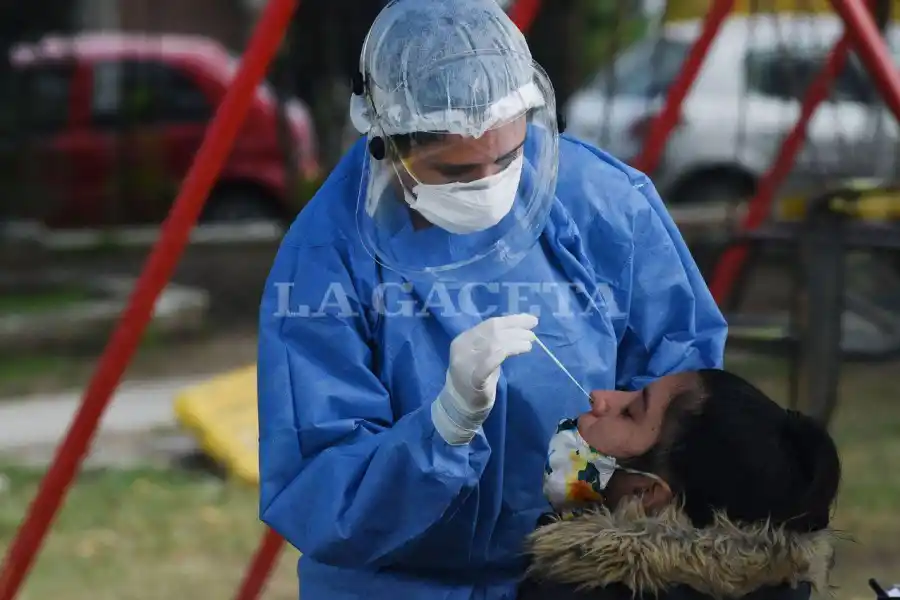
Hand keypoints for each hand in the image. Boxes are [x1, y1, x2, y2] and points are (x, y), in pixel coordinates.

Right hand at [432, 313, 538, 443]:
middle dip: (516, 329)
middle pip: (493, 331)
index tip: (530, 320)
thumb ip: (493, 342)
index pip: (490, 324)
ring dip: (516, 340)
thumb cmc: (475, 379)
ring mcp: (466, 362)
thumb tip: (519, 329)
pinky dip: (509, 350)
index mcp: (463, 339)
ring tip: (530, 343)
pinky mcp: (474, 377)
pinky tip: (522, 349)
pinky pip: (492, 359)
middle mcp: (462, 347)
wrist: (460, 406)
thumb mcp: (481, 355)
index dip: (512, 320)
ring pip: (494, 343)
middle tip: (533, 333)